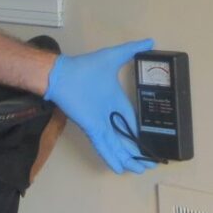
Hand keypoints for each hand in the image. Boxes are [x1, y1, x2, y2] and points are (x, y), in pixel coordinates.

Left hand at [44, 38, 154, 173]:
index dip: (139, 133)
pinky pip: (103, 146)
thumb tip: (149, 41)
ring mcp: (99, 123)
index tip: (148, 143)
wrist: (62, 74)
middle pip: (125, 138)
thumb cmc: (85, 67)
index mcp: (116, 101)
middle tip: (148, 164)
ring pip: (116, 146)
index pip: (130, 121)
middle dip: (136, 151)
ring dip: (127, 158)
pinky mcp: (91, 128)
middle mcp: (108, 115)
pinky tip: (120, 168)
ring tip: (139, 170)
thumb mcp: (113, 57)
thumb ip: (130, 50)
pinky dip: (111, 157)